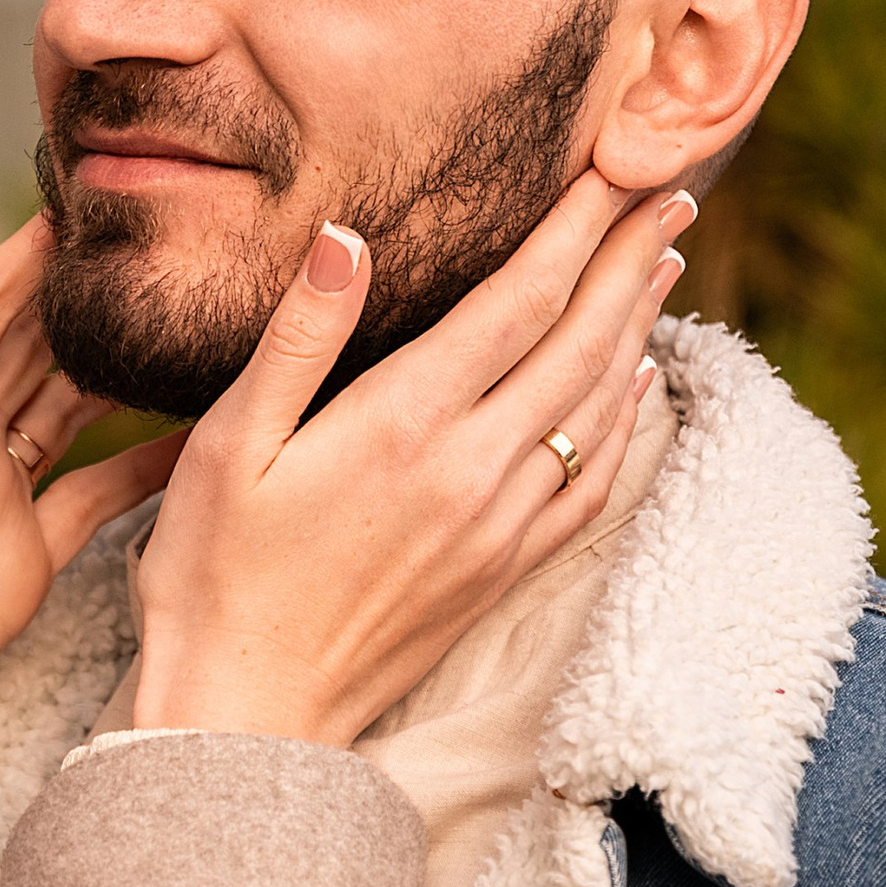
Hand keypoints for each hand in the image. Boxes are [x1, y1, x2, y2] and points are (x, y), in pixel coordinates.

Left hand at [0, 217, 182, 772]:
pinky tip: (204, 434)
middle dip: (88, 290)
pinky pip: (99, 500)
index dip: (19, 263)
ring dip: (126, 362)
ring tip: (191, 316)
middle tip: (160, 237)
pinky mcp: (24, 561)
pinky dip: (151, 467)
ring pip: (77, 408)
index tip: (72, 204)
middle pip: (38, 348)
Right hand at [133, 176, 692, 744]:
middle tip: (673, 187)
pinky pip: (589, 482)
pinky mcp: (502, 571)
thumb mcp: (224, 445)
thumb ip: (297, 337)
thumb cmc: (213, 575)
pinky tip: (635, 383)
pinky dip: (624, 419)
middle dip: (628, 255)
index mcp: (403, 423)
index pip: (519, 298)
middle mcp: (471, 470)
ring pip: (596, 404)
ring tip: (663, 258)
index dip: (576, 225)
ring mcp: (498, 526)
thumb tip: (345, 236)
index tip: (616, 167)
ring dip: (636, 323)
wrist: (247, 719)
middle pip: (578, 340)